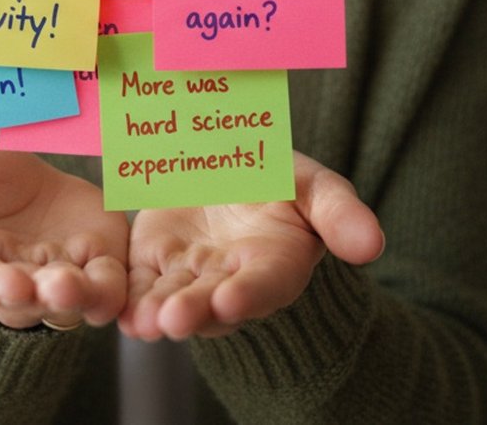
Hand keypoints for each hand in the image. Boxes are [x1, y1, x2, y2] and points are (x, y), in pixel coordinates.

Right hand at [0, 138, 128, 329]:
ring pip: (81, 299)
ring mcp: (63, 275)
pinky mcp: (102, 261)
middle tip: (59, 285)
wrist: (18, 177)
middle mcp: (18, 282)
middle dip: (48, 295)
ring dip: (88, 295)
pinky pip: (116, 281)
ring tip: (92, 281)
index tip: (8, 285)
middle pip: (36, 299)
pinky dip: (124, 283)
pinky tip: (135, 276)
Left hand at [119, 152, 384, 340]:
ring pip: (170, 299)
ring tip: (142, 322)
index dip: (249, 294)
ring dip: (155, 313)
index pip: (264, 285)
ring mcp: (188, 275)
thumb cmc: (281, 180)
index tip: (232, 300)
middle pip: (211, 302)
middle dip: (194, 311)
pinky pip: (137, 285)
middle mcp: (230, 280)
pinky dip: (126, 298)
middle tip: (174, 319)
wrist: (230, 164)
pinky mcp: (152, 263)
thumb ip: (339, 214)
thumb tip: (373, 246)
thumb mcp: (314, 186)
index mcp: (275, 264)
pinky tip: (113, 308)